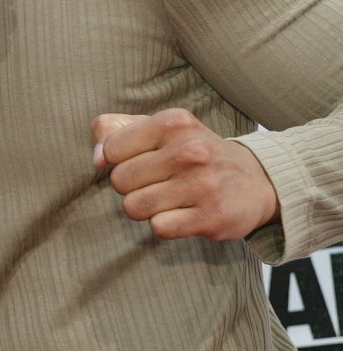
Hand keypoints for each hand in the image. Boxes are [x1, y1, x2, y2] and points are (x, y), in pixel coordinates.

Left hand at [91, 109, 279, 240]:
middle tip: (156, 182)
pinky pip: (159, 228)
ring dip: (145, 208)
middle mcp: (190, 150)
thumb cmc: (190, 152)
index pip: (112, 148)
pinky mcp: (212, 217)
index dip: (118, 160)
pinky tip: (183, 214)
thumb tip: (96, 159)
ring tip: (167, 199)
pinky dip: (164, 225)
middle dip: (131, 186)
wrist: (254, 181)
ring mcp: (203, 184)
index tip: (139, 160)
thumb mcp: (155, 129)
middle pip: (120, 181)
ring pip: (134, 207)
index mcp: (173, 122)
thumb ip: (111, 131)